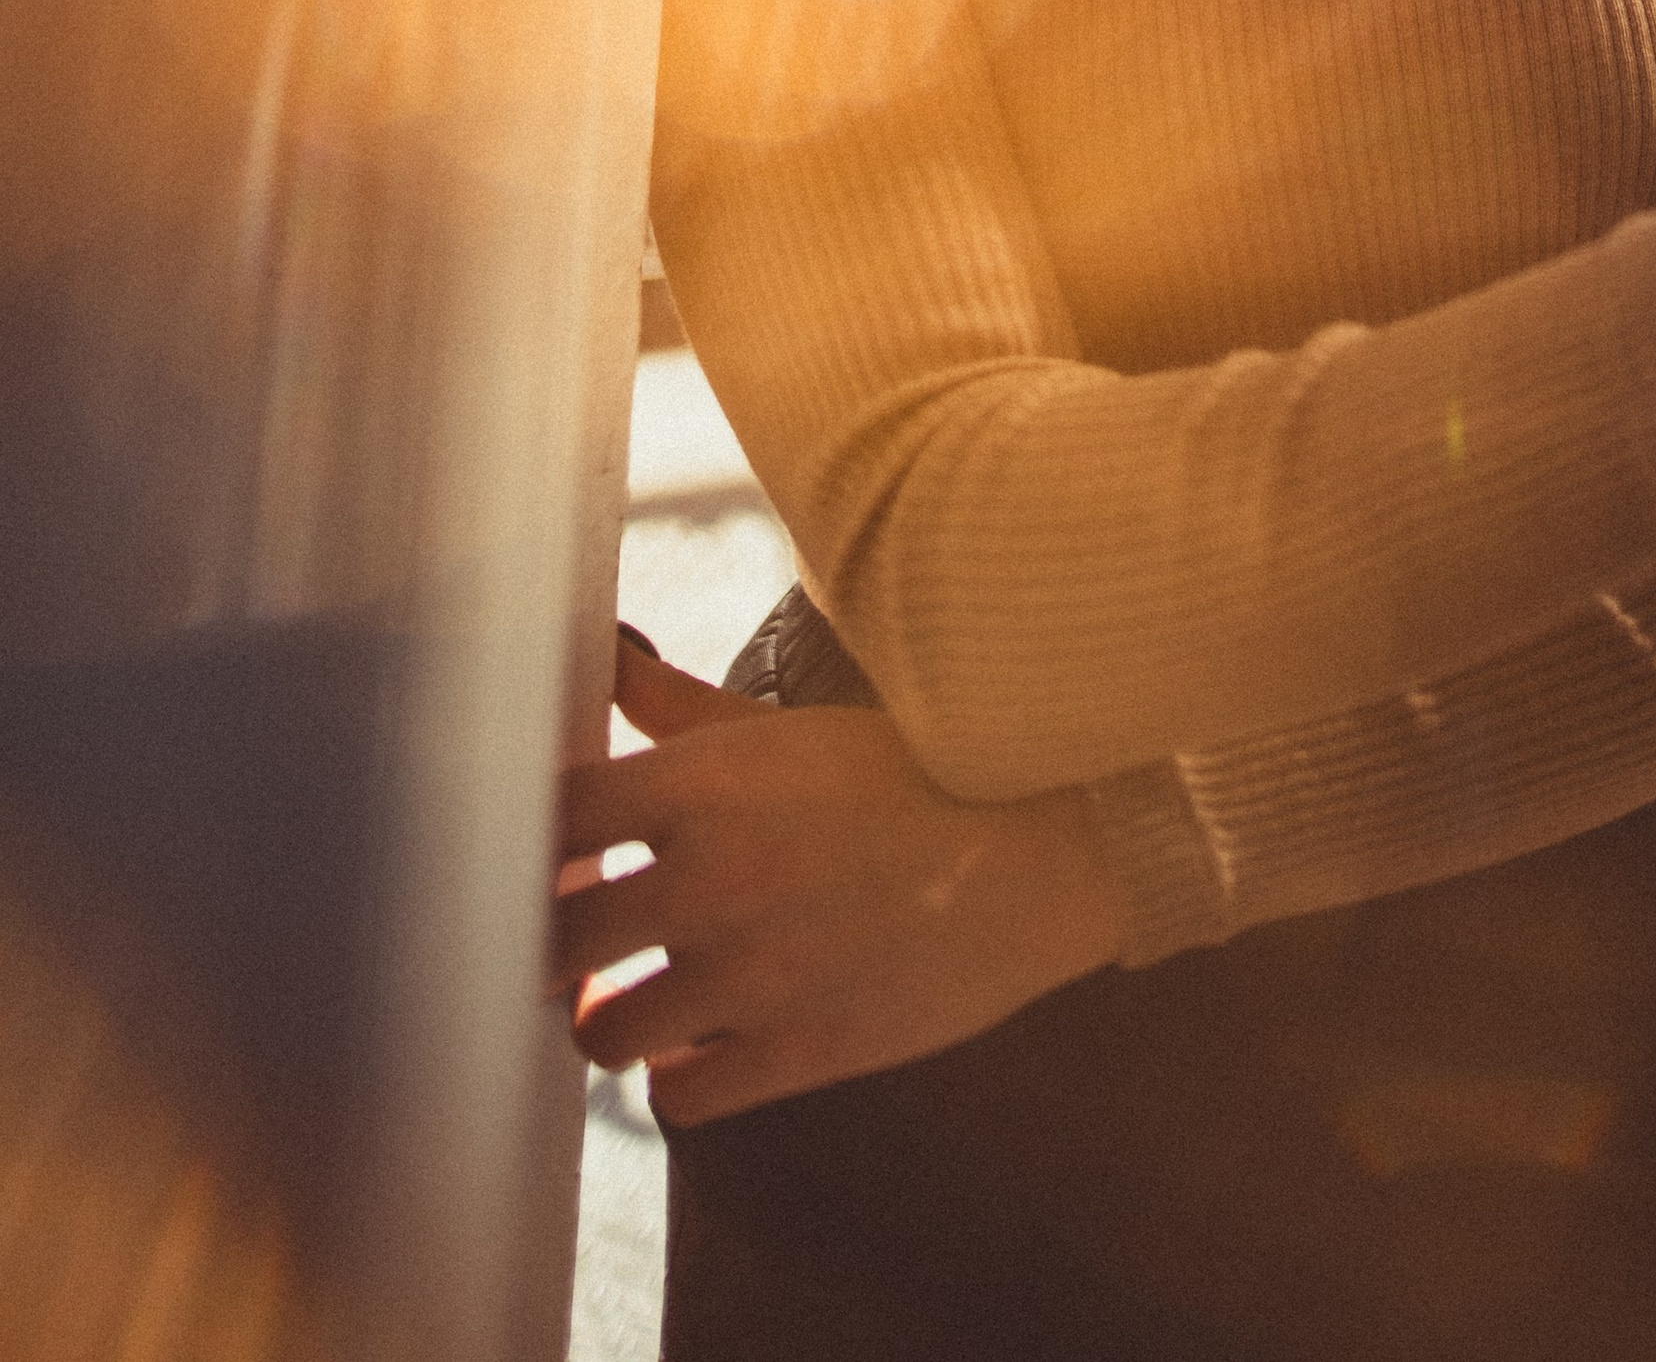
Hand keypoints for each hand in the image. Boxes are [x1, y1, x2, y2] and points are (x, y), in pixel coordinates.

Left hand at [552, 628, 1126, 1123]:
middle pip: (553, 940)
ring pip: (602, 1034)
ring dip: (609, 1020)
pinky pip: (679, 1097)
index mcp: (703, 785)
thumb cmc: (909, 772)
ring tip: (633, 1001)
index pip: (550, 821)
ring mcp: (752, 975)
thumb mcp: (787, 728)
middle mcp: (710, 880)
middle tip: (575, 945)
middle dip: (552, 946)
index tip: (540, 860)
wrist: (1036, 849)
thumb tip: (606, 652)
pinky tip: (702, 1043)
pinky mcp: (797, 1051)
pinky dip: (679, 1076)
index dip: (527, 846)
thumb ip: (679, 705)